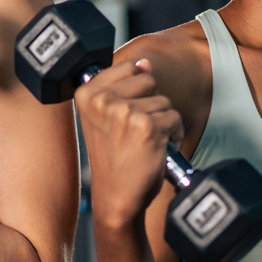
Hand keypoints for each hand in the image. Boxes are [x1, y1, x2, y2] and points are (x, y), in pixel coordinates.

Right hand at [75, 58, 184, 230]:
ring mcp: (124, 112)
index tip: (123, 115)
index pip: (127, 67)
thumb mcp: (105, 117)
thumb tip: (144, 64)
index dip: (133, 91)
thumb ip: (121, 86)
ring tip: (144, 142)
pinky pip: (175, 117)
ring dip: (162, 122)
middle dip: (150, 104)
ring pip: (164, 100)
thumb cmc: (113, 159)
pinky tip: (156, 149)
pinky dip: (173, 134)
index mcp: (86, 93)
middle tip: (135, 131)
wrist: (116, 197)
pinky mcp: (147, 126)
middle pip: (147, 81)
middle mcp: (102, 100)